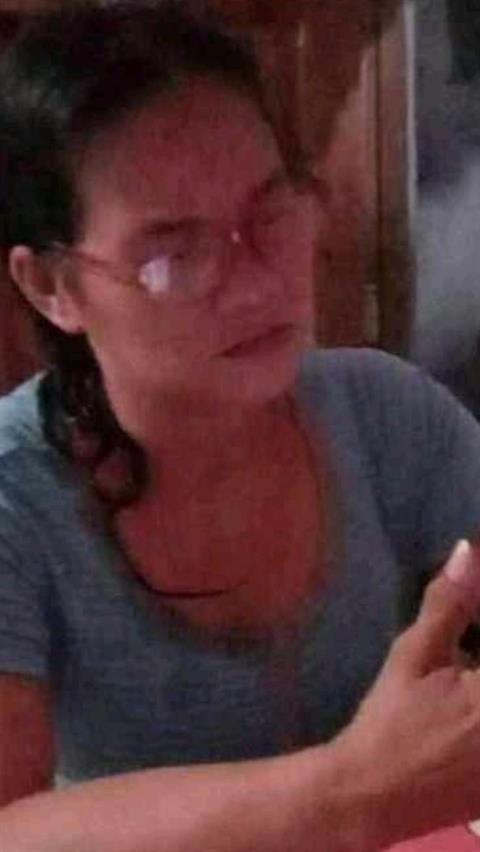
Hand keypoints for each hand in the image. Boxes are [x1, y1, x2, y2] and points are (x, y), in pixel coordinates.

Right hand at [336, 540, 479, 848]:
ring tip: (456, 678)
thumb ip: (448, 604)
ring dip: (475, 674)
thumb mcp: (414, 656)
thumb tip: (467, 550)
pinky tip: (462, 702)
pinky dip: (477, 703)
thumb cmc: (390, 721)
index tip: (469, 626)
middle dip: (476, 646)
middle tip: (455, 660)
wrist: (371, 794)